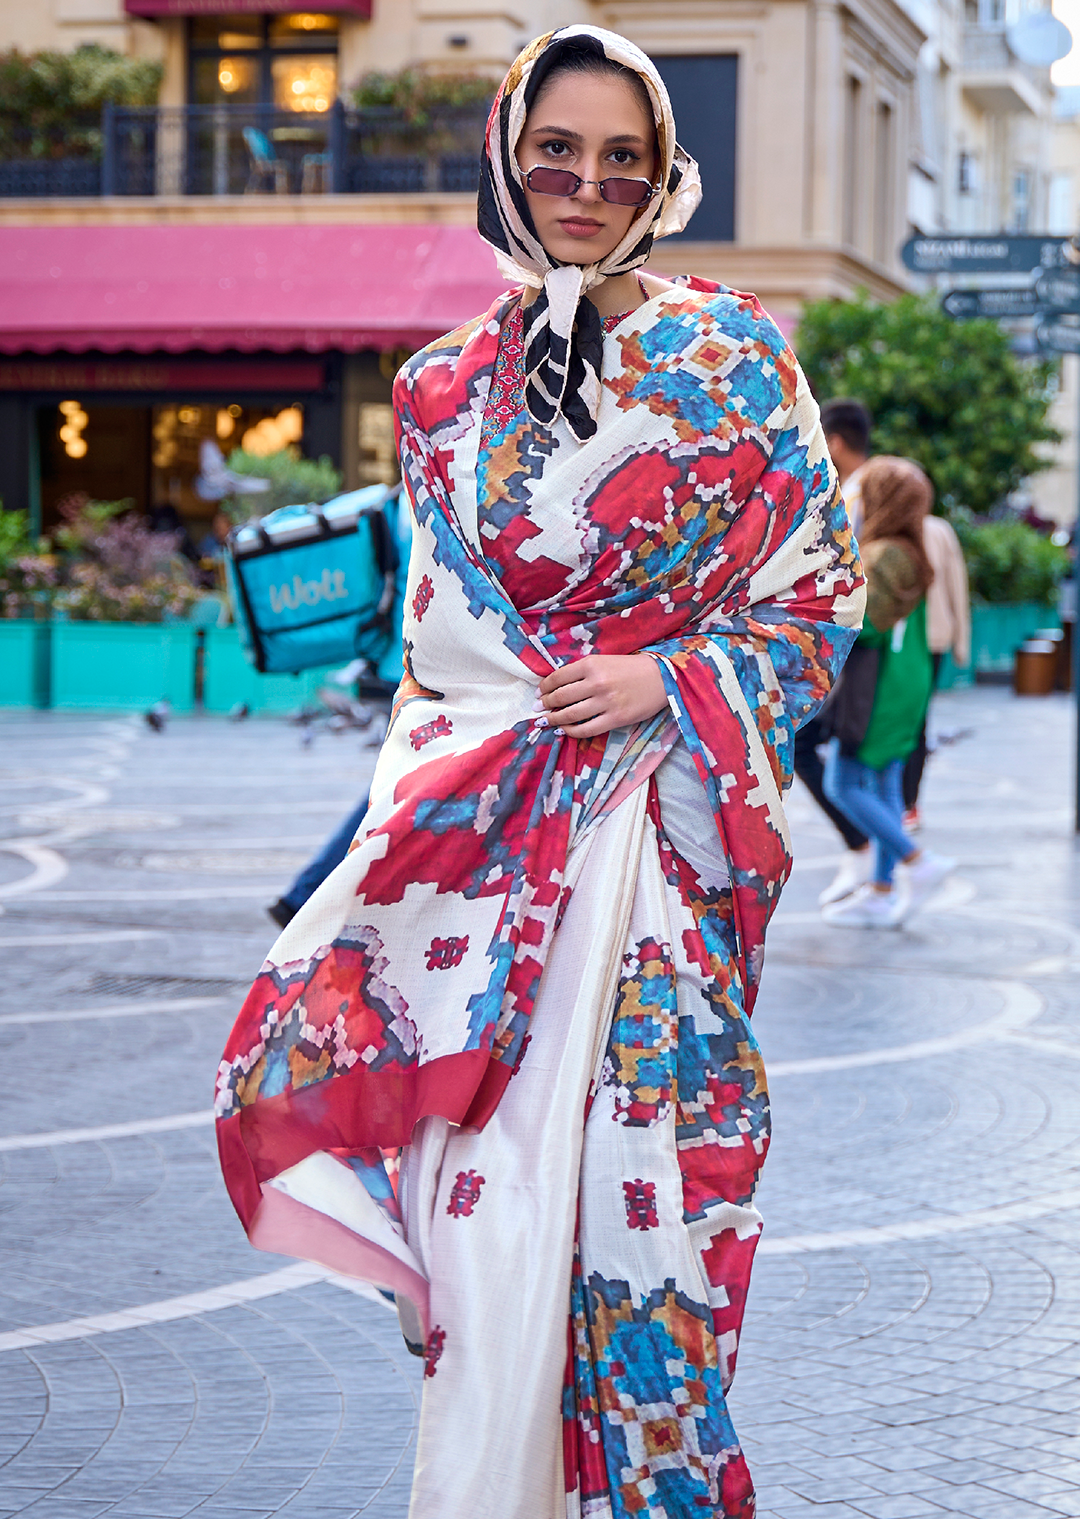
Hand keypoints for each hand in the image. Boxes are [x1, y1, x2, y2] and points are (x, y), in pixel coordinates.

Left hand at [537, 654, 669, 737]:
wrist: (663, 677)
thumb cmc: (631, 668)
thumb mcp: (604, 660)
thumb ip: (582, 671)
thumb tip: (556, 687)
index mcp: (591, 664)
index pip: (557, 678)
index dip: (544, 688)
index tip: (539, 694)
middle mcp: (596, 682)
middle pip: (560, 697)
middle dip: (545, 704)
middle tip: (538, 709)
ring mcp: (606, 702)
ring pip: (570, 715)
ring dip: (553, 719)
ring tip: (546, 721)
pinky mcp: (615, 719)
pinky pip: (586, 729)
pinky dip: (571, 731)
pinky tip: (565, 730)